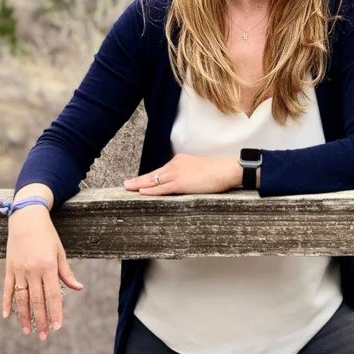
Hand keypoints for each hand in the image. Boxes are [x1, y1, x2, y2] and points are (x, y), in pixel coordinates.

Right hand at [2, 206, 83, 338]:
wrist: (26, 217)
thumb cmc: (47, 235)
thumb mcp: (60, 252)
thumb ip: (66, 272)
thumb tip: (78, 288)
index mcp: (48, 266)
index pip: (54, 295)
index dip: (56, 312)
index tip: (58, 327)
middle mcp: (33, 270)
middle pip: (37, 301)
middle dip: (41, 320)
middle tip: (45, 336)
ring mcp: (19, 270)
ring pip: (22, 298)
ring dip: (24, 316)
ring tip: (28, 331)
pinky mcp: (9, 268)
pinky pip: (7, 289)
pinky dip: (6, 303)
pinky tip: (7, 316)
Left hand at [123, 153, 243, 194]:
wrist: (227, 169)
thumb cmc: (218, 171)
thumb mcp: (200, 170)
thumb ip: (189, 175)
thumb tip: (185, 183)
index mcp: (180, 161)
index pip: (161, 171)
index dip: (149, 177)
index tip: (140, 181)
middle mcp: (175, 165)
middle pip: (153, 174)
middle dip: (139, 180)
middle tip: (126, 184)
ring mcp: (177, 174)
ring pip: (153, 180)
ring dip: (139, 185)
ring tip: (128, 188)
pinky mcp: (180, 183)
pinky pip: (162, 188)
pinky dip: (150, 190)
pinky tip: (141, 192)